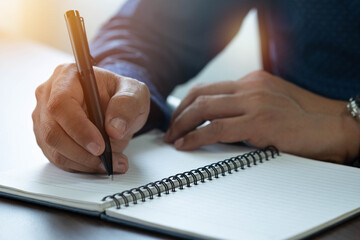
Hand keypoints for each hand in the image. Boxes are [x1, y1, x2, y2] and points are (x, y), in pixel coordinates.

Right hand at [32, 64, 149, 172]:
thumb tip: (114, 128)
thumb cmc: (121, 95)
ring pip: (54, 148)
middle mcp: (49, 95)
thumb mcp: (135, 93)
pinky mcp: (47, 137)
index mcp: (67, 76)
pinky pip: (58, 158)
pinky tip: (101, 164)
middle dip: (82, 151)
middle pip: (52, 130)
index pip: (61, 104)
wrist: (117, 107)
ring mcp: (44, 117)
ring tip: (112, 162)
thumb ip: (127, 105)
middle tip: (108, 158)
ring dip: (84, 162)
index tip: (100, 145)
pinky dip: (81, 166)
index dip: (78, 128)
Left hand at [164, 70, 359, 163]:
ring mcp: (254, 103)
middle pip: (200, 95)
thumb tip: (221, 121)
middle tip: (170, 130)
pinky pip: (216, 128)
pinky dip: (195, 137)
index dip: (187, 103)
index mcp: (252, 82)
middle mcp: (250, 88)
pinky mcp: (259, 122)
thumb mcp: (272, 103)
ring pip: (203, 109)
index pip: (209, 88)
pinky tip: (186, 144)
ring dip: (182, 125)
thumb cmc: (304, 120)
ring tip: (173, 138)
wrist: (334, 126)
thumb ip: (247, 106)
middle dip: (179, 114)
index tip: (178, 118)